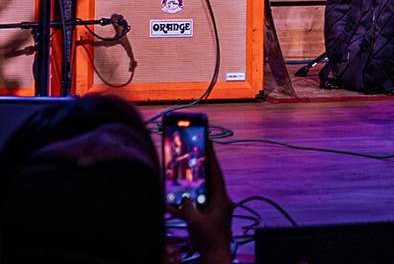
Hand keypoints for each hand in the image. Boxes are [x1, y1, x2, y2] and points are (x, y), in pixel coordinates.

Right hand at [171, 144, 233, 263]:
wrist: (215, 256)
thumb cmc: (209, 239)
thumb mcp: (195, 221)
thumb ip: (187, 206)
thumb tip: (182, 198)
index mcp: (221, 199)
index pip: (216, 173)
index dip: (211, 157)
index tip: (208, 142)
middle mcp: (219, 201)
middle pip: (209, 180)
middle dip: (200, 168)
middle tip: (193, 153)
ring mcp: (214, 209)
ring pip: (201, 192)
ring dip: (191, 186)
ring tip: (180, 175)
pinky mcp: (208, 217)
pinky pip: (196, 206)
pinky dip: (185, 205)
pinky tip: (172, 203)